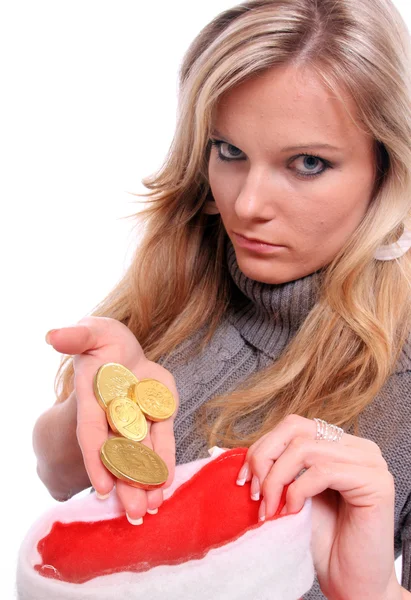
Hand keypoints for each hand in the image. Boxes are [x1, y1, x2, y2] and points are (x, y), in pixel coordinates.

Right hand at [46, 316, 177, 523]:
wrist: (123, 349)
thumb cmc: (101, 341)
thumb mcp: (91, 332)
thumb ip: (76, 336)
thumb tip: (53, 335)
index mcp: (94, 398)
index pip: (92, 433)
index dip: (96, 460)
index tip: (101, 489)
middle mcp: (114, 413)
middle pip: (119, 452)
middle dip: (126, 482)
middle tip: (133, 514)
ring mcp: (138, 416)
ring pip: (142, 453)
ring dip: (146, 480)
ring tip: (151, 508)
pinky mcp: (160, 413)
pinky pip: (163, 439)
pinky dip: (165, 461)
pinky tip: (166, 484)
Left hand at [236, 414, 401, 599]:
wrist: (351, 582)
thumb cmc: (323, 541)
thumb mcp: (292, 494)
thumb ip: (276, 468)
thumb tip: (230, 451)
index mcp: (338, 444)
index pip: (292, 426)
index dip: (262, 448)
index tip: (244, 480)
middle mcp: (357, 447)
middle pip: (295, 428)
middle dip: (265, 458)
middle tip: (255, 494)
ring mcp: (369, 462)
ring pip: (304, 449)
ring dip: (277, 480)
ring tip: (270, 509)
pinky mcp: (375, 482)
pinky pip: (322, 472)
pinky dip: (297, 491)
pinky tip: (292, 513)